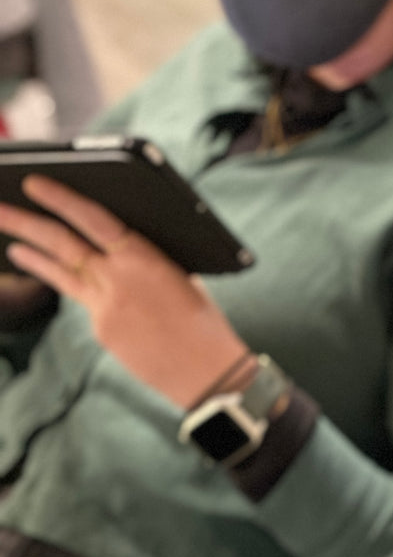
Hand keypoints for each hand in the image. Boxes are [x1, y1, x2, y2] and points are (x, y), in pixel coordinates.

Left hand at [0, 176, 248, 407]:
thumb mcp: (181, 278)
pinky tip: (63, 282)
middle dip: (24, 223)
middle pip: (61, 243)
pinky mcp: (102, 332)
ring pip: (60, 273)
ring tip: (11, 244)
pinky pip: (85, 302)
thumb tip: (113, 247)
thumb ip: (144, 260)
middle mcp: (117, 281)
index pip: (92, 218)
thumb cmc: (204, 322)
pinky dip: (74, 288)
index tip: (34, 182)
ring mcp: (104, 308)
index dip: (60, 198)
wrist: (209, 374)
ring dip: (31, 254)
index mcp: (143, 258)